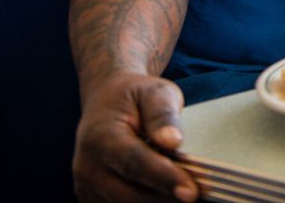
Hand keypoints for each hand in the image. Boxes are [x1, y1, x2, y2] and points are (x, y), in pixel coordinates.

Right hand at [72, 72, 197, 201]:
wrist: (105, 101)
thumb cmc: (134, 97)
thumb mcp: (154, 93)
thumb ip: (163, 116)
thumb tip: (173, 141)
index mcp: (101, 138)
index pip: (135, 164)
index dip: (164, 179)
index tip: (191, 192)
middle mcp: (87, 167)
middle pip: (131, 196)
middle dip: (167, 198)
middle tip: (198, 194)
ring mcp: (86, 188)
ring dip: (159, 202)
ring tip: (183, 189)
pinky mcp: (91, 200)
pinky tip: (167, 194)